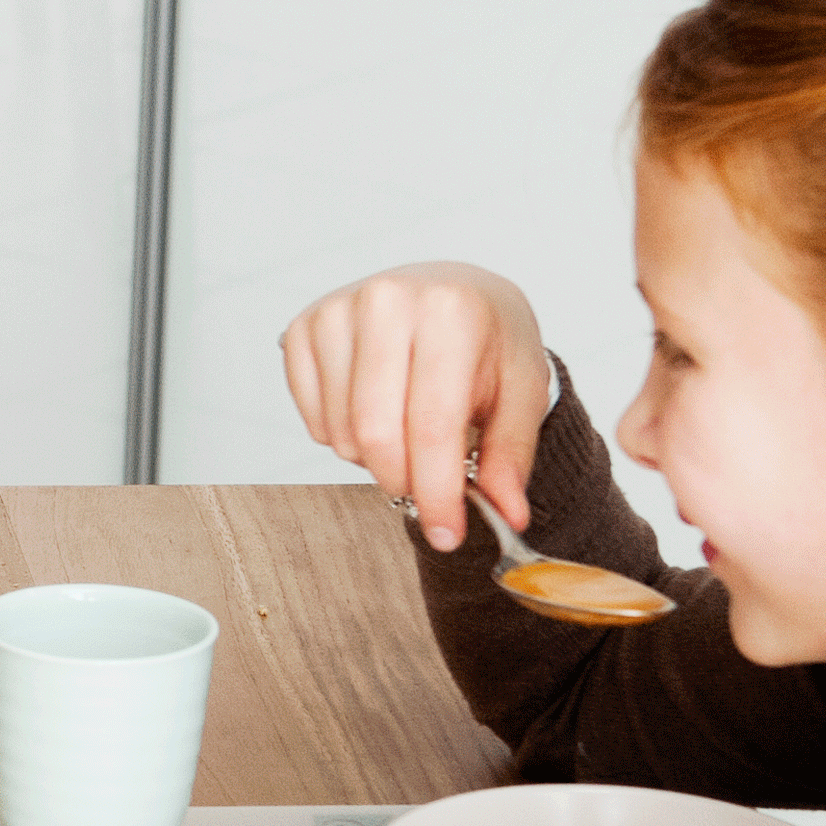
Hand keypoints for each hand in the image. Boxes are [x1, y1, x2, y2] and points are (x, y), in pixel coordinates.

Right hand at [280, 264, 546, 550]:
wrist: (453, 290)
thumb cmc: (488, 340)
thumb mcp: (520, 391)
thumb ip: (511, 455)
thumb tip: (508, 514)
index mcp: (449, 310)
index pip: (432, 425)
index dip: (438, 492)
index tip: (448, 535)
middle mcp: (387, 300)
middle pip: (377, 435)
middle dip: (404, 481)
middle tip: (428, 483)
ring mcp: (337, 311)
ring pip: (342, 434)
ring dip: (376, 459)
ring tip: (408, 430)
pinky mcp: (304, 327)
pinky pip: (314, 421)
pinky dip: (344, 438)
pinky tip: (375, 412)